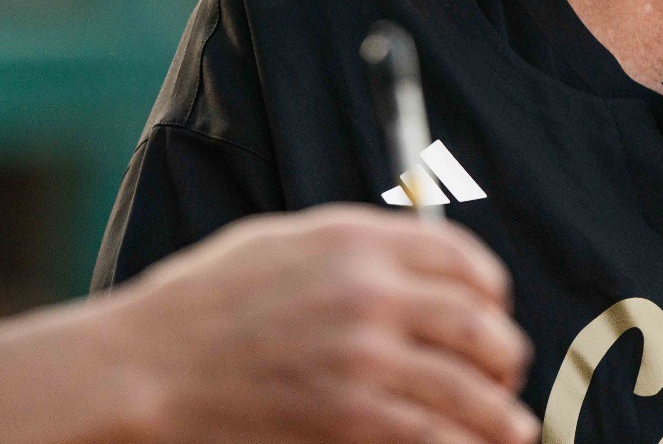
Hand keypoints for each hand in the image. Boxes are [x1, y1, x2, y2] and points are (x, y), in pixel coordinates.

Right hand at [108, 205, 538, 443]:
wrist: (149, 366)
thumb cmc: (206, 300)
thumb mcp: (284, 240)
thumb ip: (355, 245)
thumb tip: (416, 258)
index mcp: (359, 239)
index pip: (462, 258)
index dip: (490, 290)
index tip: (493, 311)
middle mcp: (371, 291)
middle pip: (478, 324)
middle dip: (504, 354)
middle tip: (505, 372)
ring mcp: (363, 358)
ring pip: (469, 389)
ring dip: (499, 413)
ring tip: (512, 427)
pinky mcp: (348, 418)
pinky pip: (431, 437)